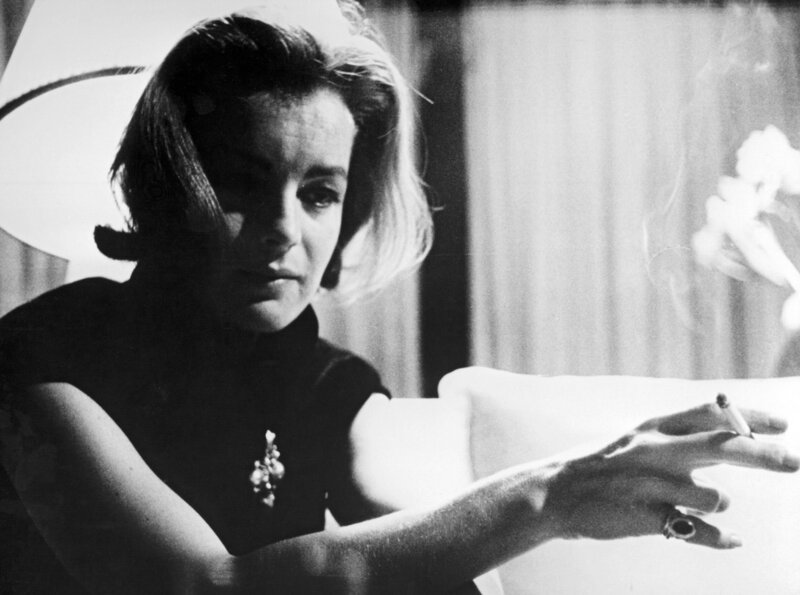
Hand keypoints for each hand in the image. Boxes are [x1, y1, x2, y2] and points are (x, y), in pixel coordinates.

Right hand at [541, 403, 798, 548]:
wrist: (555, 491)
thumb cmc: (604, 464)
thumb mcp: (639, 439)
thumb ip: (683, 438)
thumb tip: (739, 437)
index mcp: (655, 427)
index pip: (710, 412)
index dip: (749, 416)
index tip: (782, 423)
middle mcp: (655, 450)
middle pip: (721, 448)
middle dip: (762, 454)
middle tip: (793, 462)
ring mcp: (649, 484)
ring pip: (712, 497)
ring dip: (717, 504)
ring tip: (707, 506)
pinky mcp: (644, 516)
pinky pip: (696, 533)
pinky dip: (718, 538)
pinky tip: (731, 540)